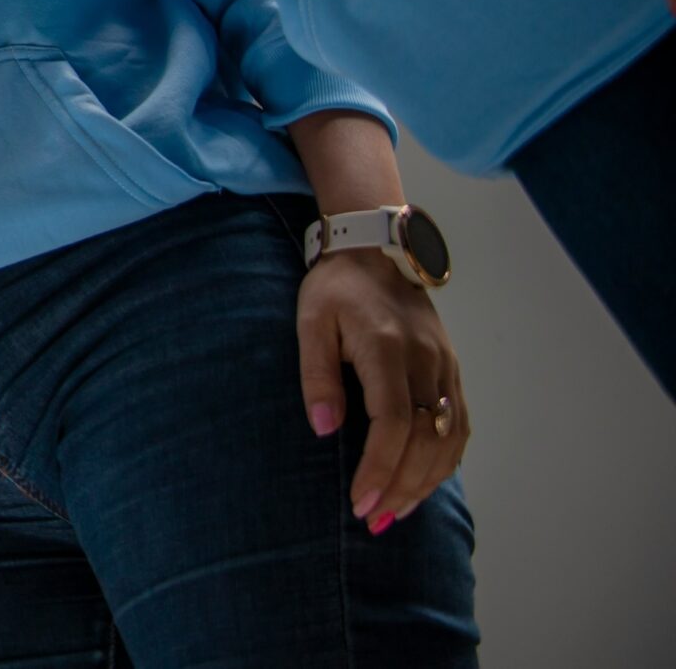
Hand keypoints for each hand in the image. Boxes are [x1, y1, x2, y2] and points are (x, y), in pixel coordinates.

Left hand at [297, 251, 467, 531]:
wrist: (377, 249)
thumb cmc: (336, 287)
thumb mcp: (310, 321)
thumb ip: (317, 373)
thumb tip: (324, 430)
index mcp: (387, 347)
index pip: (394, 422)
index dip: (380, 468)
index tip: (361, 502)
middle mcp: (426, 360)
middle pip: (426, 439)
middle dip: (402, 486)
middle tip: (376, 521)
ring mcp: (445, 366)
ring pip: (449, 438)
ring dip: (426, 481)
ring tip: (397, 512)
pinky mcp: (452, 370)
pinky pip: (460, 425)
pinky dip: (447, 460)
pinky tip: (425, 483)